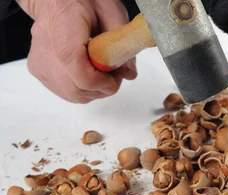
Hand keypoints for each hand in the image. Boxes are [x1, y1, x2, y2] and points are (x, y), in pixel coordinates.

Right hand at [17, 0, 135, 102]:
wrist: (57, 0)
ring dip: (95, 90)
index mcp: (62, 25)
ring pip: (72, 94)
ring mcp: (40, 61)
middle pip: (75, 87)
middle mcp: (45, 45)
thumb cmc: (82, 2)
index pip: (74, 64)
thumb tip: (129, 73)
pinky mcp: (39, 71)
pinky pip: (66, 92)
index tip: (115, 77)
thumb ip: (122, 43)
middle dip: (103, 87)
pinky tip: (90, 74)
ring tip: (104, 72)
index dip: (99, 80)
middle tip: (115, 74)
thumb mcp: (111, 12)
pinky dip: (84, 89)